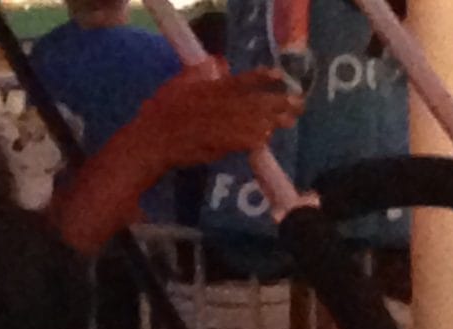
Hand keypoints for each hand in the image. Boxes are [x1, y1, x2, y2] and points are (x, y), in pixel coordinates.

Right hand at [138, 66, 302, 170]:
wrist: (154, 139)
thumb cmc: (162, 112)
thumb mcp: (178, 84)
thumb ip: (197, 73)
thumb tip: (215, 62)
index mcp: (209, 88)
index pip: (239, 80)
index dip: (260, 77)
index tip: (278, 74)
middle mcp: (217, 103)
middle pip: (253, 101)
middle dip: (278, 102)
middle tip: (298, 103)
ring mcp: (219, 123)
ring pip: (252, 120)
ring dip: (272, 120)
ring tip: (290, 120)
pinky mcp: (218, 143)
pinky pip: (242, 140)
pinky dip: (254, 138)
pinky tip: (267, 137)